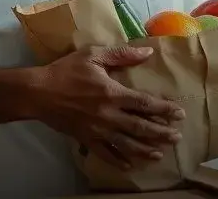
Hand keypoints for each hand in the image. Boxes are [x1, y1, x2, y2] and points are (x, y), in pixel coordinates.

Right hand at [27, 45, 184, 168]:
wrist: (38, 92)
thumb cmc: (66, 71)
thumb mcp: (93, 55)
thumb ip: (122, 54)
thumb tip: (148, 52)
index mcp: (112, 93)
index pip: (145, 103)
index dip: (164, 109)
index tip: (179, 113)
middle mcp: (109, 115)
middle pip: (141, 127)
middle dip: (161, 133)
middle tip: (177, 137)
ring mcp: (97, 130)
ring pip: (126, 144)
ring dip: (145, 149)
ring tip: (160, 153)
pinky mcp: (86, 139)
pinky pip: (105, 153)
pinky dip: (118, 160)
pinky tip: (130, 165)